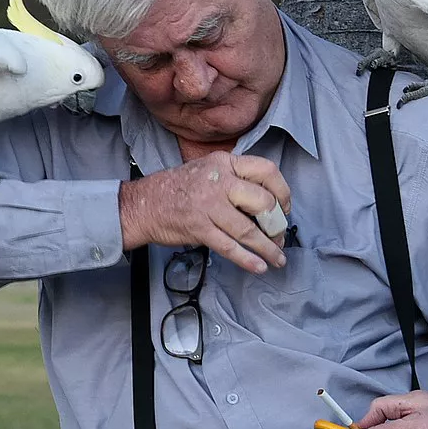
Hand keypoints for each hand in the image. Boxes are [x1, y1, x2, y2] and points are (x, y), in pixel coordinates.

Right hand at [118, 152, 289, 273]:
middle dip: (276, 224)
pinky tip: (259, 266)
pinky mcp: (199, 228)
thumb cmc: (178, 188)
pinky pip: (230, 247)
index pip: (266, 170)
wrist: (143, 204)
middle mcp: (218, 181)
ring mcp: (208, 206)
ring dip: (268, 248)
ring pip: (248, 230)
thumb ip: (236, 178)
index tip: (284, 207)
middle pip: (262, 201)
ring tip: (277, 258)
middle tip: (278, 235)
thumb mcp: (208, 169)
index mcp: (224, 162)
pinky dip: (248, 259)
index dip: (282, 191)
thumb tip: (269, 201)